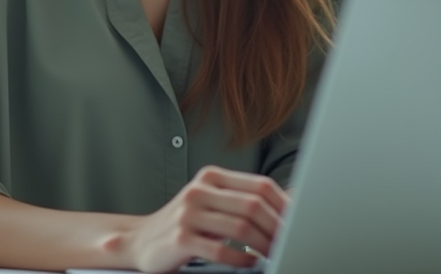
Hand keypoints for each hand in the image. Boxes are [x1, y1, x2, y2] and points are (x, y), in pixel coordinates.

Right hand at [121, 165, 288, 272]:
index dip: (284, 205)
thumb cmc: (185, 223)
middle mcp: (198, 190)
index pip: (259, 185)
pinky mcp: (179, 239)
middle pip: (253, 206)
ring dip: (263, 245)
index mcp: (211, 177)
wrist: (140, 240)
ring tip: (274, 254)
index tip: (300, 222)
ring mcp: (187, 214)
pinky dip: (241, 259)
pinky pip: (220, 251)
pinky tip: (250, 263)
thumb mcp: (212, 202)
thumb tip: (292, 202)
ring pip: (240, 228)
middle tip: (290, 242)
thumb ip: (243, 200)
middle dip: (277, 228)